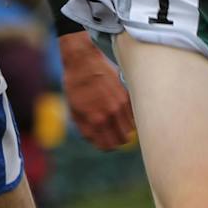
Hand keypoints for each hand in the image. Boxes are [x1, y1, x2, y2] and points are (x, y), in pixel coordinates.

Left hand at [59, 31, 134, 149]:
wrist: (83, 60)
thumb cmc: (75, 85)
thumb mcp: (74, 110)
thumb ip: (85, 129)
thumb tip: (95, 140)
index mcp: (95, 120)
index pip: (108, 145)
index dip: (105, 147)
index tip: (103, 141)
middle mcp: (111, 113)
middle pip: (123, 140)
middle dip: (116, 140)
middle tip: (109, 133)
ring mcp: (121, 104)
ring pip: (130, 128)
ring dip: (123, 128)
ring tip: (114, 121)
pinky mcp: (127, 94)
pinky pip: (133, 114)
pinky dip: (128, 117)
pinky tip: (118, 111)